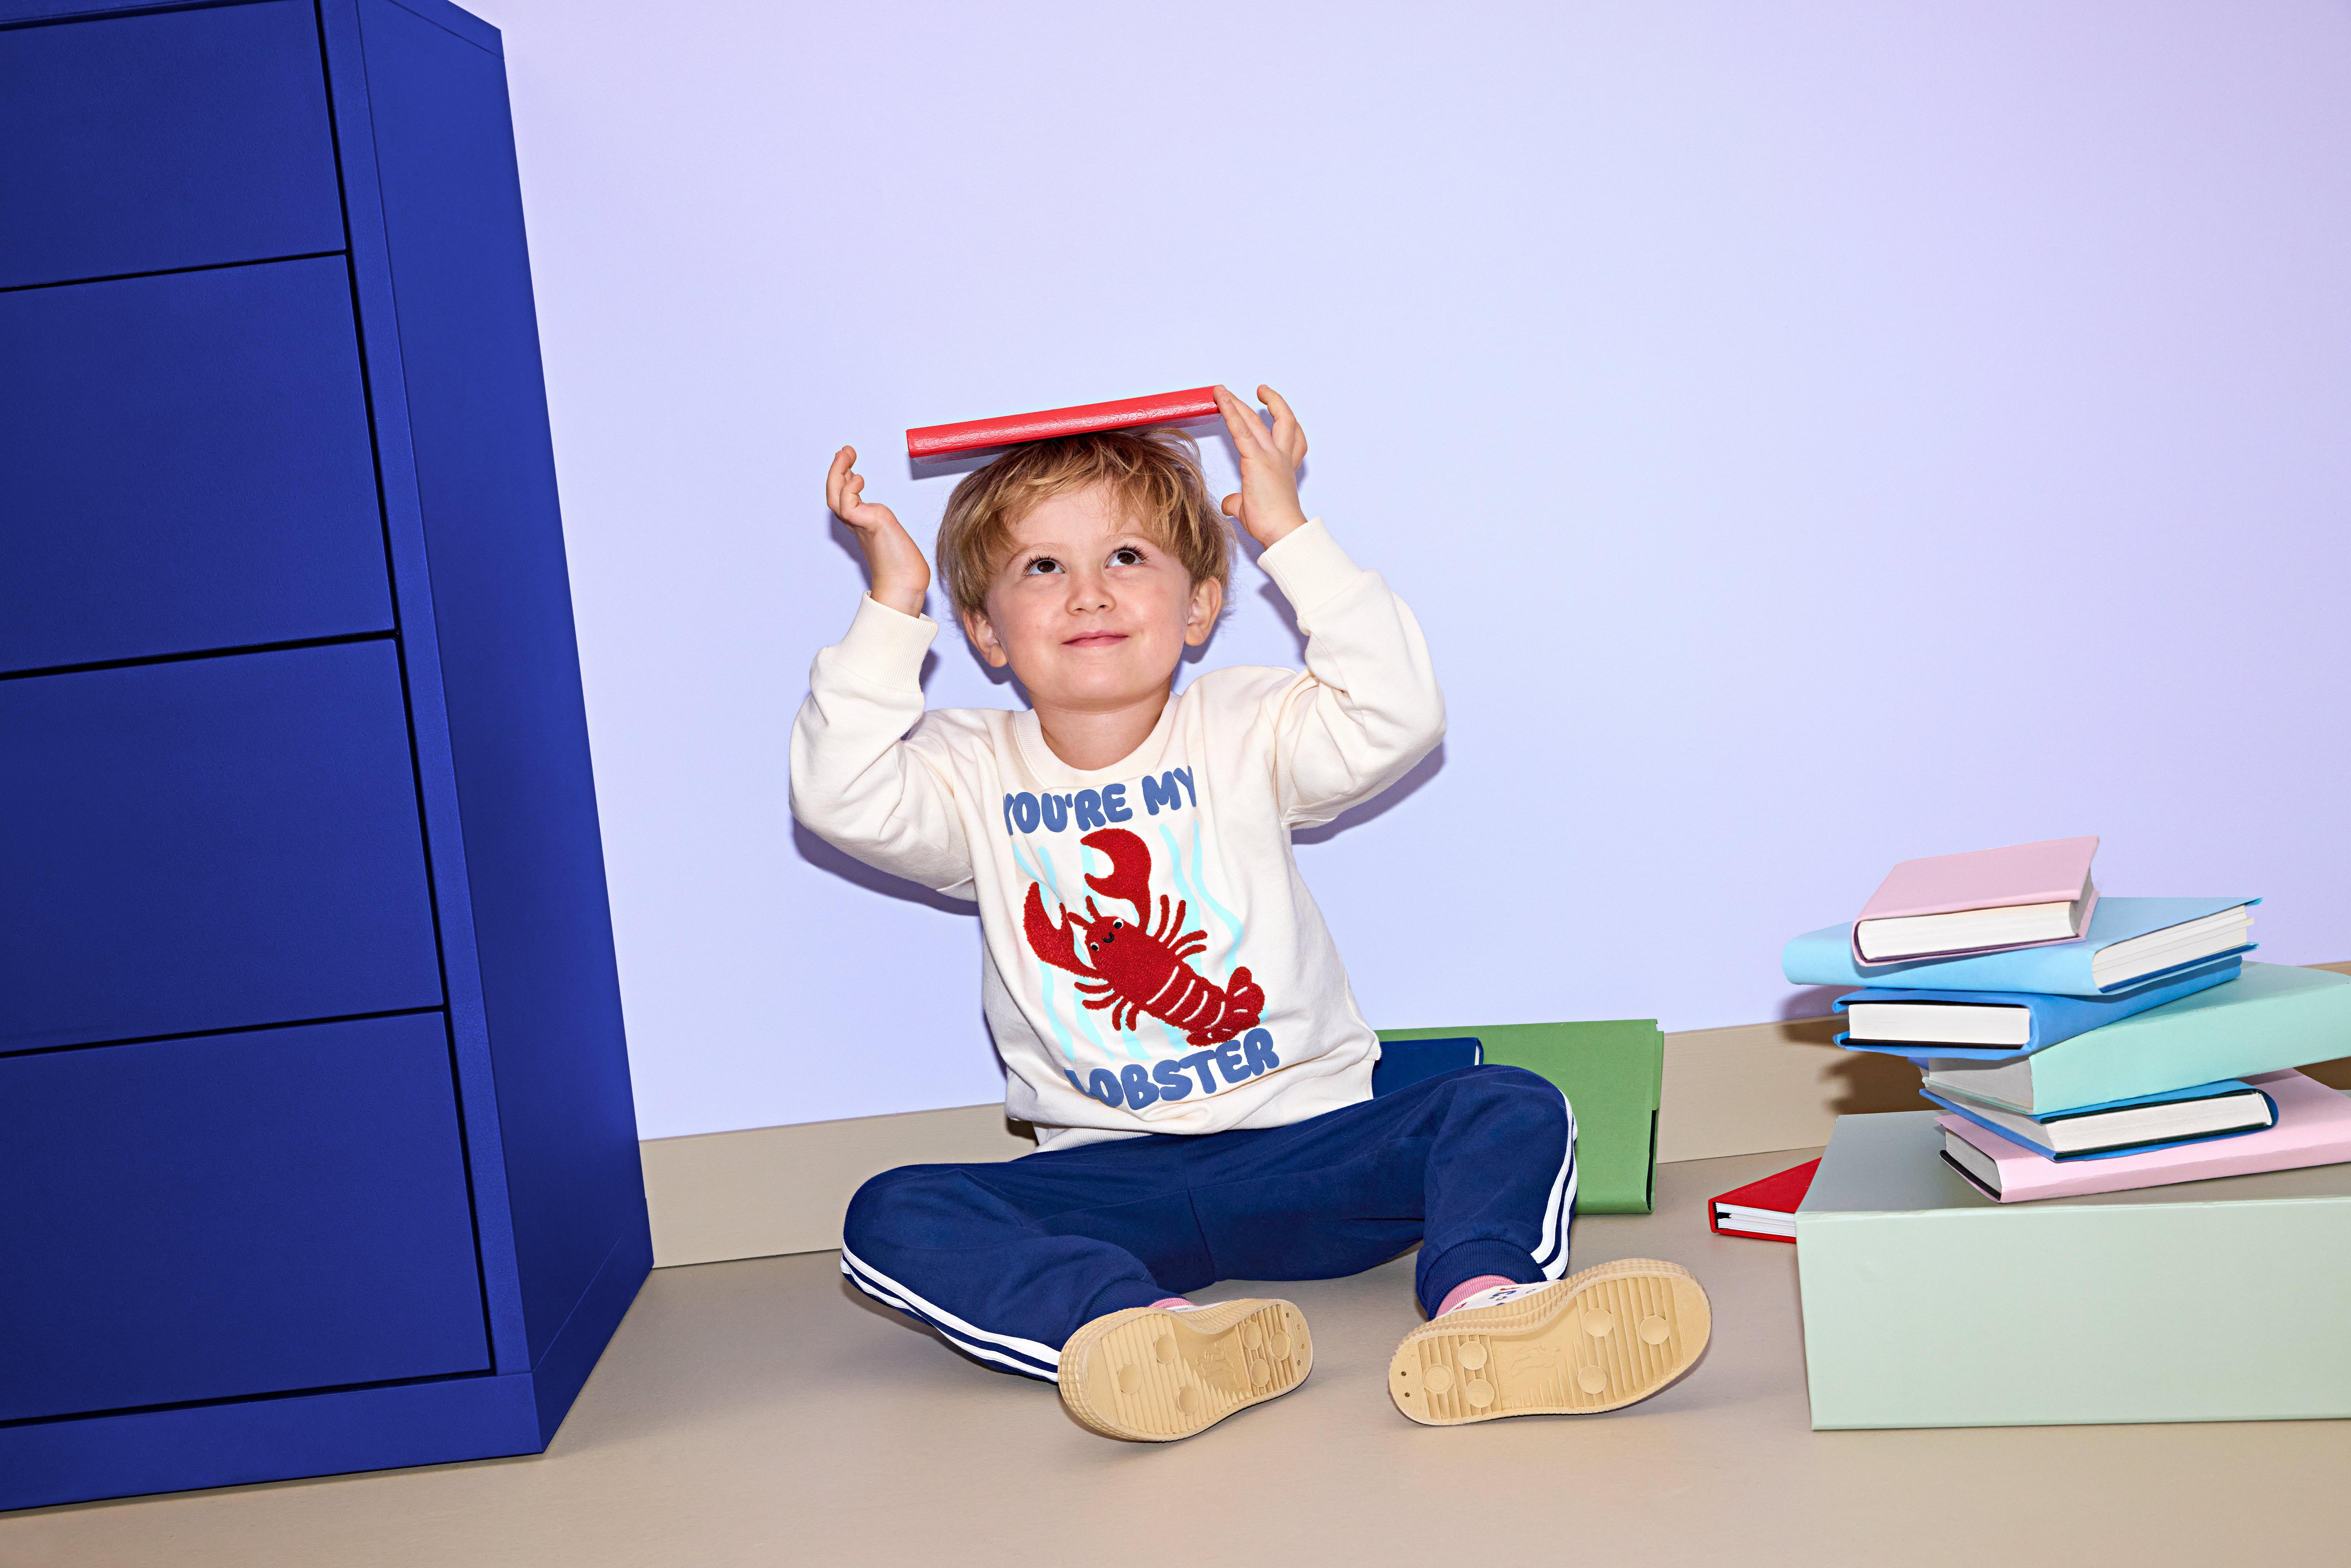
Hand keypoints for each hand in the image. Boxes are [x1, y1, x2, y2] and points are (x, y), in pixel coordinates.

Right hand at [826, 445, 928, 615]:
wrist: (907, 584)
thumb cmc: (904, 564)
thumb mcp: (890, 531)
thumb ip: (880, 518)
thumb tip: (875, 508)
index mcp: (861, 523)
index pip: (844, 496)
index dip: (843, 477)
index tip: (848, 460)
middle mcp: (857, 523)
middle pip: (834, 494)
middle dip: (836, 470)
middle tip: (844, 450)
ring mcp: (861, 525)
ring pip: (835, 497)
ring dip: (837, 472)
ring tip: (846, 454)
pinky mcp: (870, 525)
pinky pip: (849, 505)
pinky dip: (850, 490)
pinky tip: (859, 479)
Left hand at [1213, 384, 1310, 548]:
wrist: (1281, 530)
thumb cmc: (1272, 523)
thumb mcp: (1251, 508)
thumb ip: (1239, 501)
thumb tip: (1230, 503)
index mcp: (1285, 466)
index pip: (1291, 438)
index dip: (1283, 421)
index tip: (1274, 411)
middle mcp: (1281, 456)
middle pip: (1278, 420)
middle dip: (1268, 402)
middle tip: (1258, 391)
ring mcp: (1271, 455)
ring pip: (1256, 419)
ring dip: (1240, 402)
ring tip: (1224, 390)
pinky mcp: (1255, 458)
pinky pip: (1240, 429)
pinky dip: (1229, 410)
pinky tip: (1220, 398)